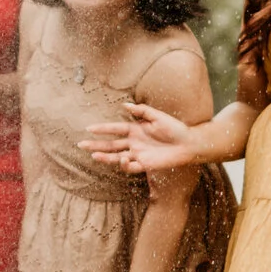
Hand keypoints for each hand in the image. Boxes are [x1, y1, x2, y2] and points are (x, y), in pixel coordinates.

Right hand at [82, 102, 202, 173]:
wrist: (188, 144)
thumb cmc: (175, 128)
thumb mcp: (158, 116)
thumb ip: (141, 111)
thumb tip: (124, 104)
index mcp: (135, 129)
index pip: (114, 129)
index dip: (102, 129)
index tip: (88, 128)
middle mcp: (134, 142)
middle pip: (111, 144)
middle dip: (96, 144)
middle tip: (82, 144)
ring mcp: (138, 154)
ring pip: (116, 156)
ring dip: (105, 156)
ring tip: (94, 155)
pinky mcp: (145, 164)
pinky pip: (131, 166)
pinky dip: (124, 165)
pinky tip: (121, 159)